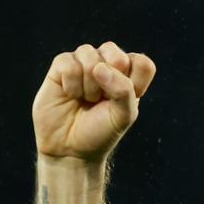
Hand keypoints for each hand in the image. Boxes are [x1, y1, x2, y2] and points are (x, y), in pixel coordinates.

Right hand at [33, 41, 156, 162]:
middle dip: (108, 82)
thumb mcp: (122, 116)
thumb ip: (123, 90)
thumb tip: (100, 67)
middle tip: (101, 101)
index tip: (122, 104)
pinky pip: (68, 63)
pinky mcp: (61, 66)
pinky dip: (71, 84)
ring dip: (88, 85)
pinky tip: (69, 95)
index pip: (142, 64)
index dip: (133, 84)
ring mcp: (84, 62)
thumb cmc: (99, 132)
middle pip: (116, 54)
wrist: (70, 149)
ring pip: (89, 54)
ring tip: (85, 100)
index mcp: (128, 75)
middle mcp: (107, 64)